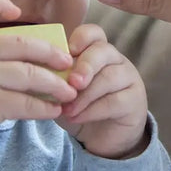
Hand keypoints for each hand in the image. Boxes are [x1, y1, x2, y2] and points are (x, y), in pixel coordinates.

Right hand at [0, 0, 76, 139]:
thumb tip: (34, 61)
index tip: (16, 11)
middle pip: (21, 45)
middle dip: (50, 52)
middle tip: (68, 62)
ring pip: (29, 74)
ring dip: (55, 84)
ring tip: (69, 92)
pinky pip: (25, 103)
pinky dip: (44, 107)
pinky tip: (54, 110)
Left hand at [56, 24, 148, 158]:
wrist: (101, 137)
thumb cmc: (79, 108)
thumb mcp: (63, 91)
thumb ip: (55, 79)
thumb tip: (35, 72)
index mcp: (97, 52)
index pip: (94, 33)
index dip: (81, 38)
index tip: (68, 52)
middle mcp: (116, 60)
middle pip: (104, 51)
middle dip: (85, 65)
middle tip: (71, 83)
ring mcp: (129, 79)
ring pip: (110, 77)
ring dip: (85, 94)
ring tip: (67, 109)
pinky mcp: (134, 101)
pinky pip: (115, 100)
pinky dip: (92, 110)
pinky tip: (77, 117)